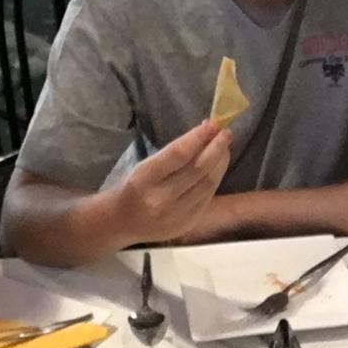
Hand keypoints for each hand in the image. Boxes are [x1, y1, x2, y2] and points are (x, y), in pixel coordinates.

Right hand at [116, 121, 230, 243]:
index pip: (178, 155)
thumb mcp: (144, 166)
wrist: (121, 224)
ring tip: (224, 147)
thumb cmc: (132, 187)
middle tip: (225, 133)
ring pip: (208, 184)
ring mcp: (176, 215)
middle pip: (198, 170)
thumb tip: (204, 133)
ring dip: (220, 163)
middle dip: (216, 148)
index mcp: (144, 179)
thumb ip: (172, 154)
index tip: (212, 124)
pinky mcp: (188, 223)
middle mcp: (161, 199)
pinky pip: (208, 196)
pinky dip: (215, 178)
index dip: (198, 138)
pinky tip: (217, 167)